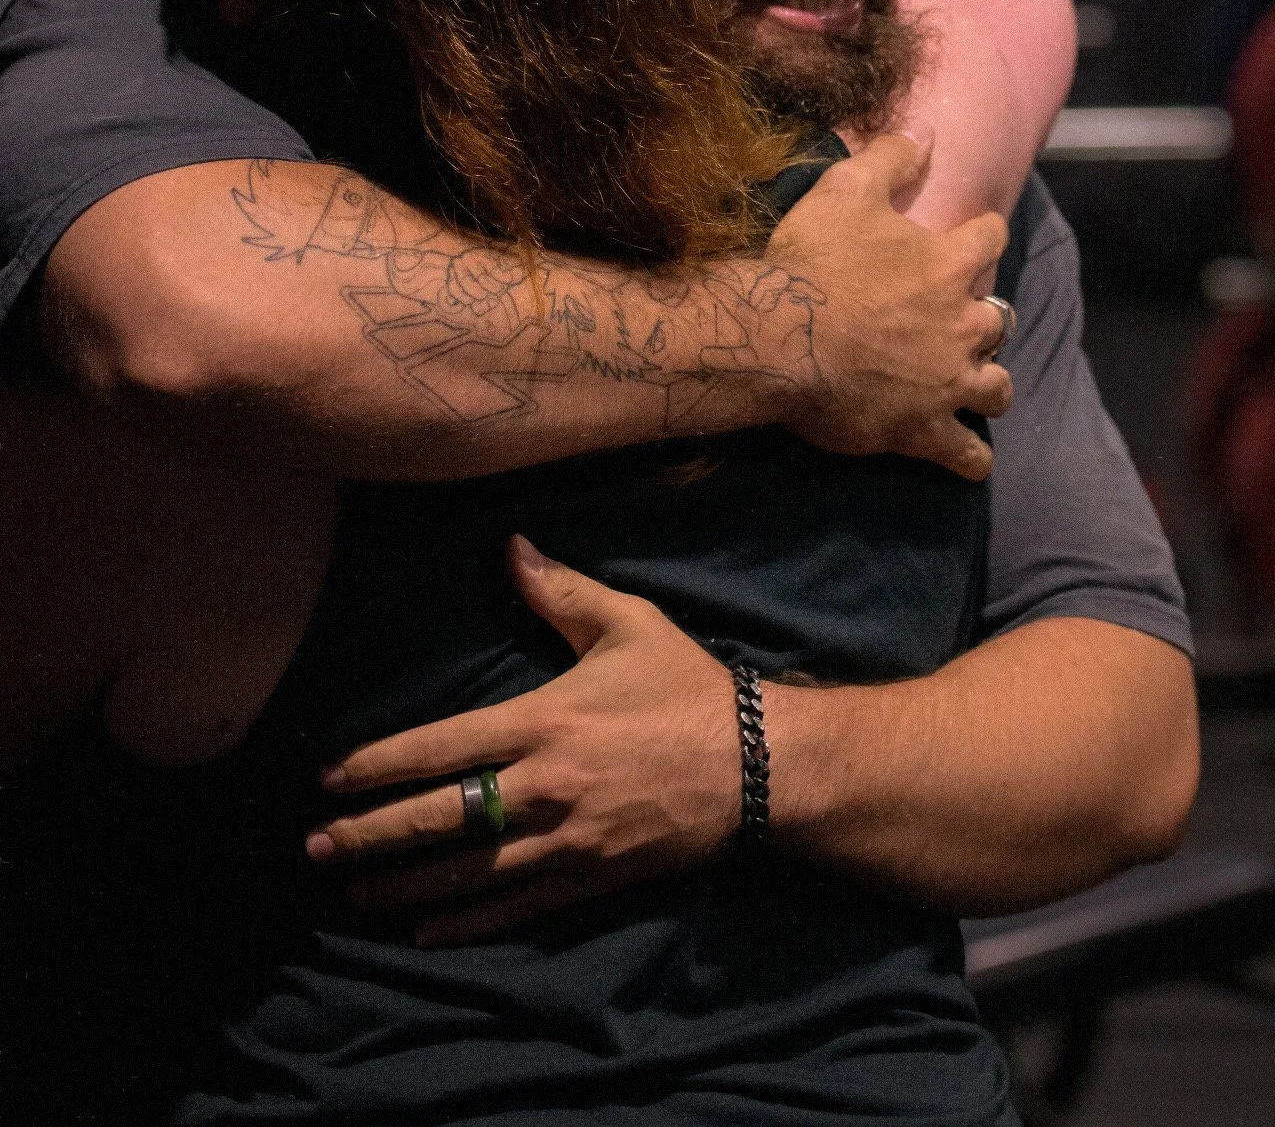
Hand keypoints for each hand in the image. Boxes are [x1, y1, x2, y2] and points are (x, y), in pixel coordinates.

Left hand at [306, 536, 741, 942]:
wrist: (759, 766)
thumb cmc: (685, 689)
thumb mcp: (627, 624)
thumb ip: (560, 590)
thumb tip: (510, 546)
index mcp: (543, 722)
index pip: (441, 747)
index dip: (378, 765)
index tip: (329, 779)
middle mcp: (543, 788)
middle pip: (440, 818)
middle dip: (370, 835)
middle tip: (315, 848)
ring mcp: (565, 842)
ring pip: (468, 874)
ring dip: (403, 885)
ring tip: (352, 893)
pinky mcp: (590, 880)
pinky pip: (515, 908)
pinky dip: (466, 922)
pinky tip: (426, 930)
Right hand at [768, 133, 1011, 477]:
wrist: (779, 336)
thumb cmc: (811, 260)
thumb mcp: (846, 189)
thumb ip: (891, 157)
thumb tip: (926, 131)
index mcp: (947, 264)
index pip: (989, 238)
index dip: (981, 236)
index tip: (973, 237)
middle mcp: (960, 323)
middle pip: (999, 319)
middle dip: (984, 318)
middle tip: (958, 319)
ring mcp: (946, 380)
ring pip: (995, 386)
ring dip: (989, 382)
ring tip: (976, 383)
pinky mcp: (923, 428)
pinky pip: (964, 451)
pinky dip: (970, 456)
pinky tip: (971, 458)